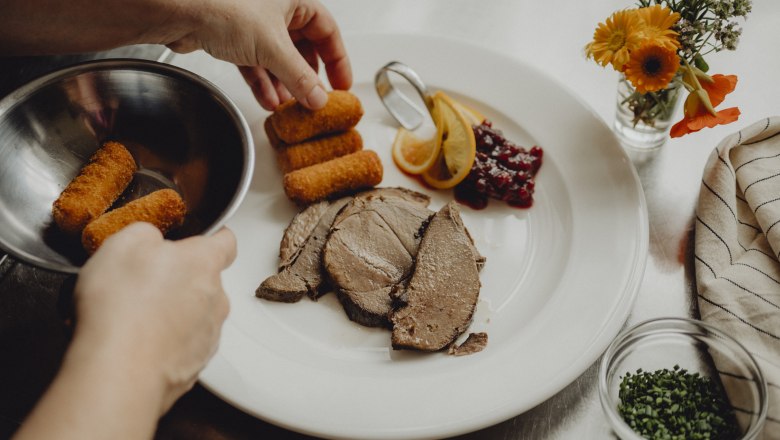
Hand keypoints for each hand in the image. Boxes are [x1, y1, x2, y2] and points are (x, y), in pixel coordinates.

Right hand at [73, 222, 235, 410]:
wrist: (119, 372)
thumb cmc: (123, 307)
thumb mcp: (123, 245)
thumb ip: (146, 234)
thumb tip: (150, 239)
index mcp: (204, 264)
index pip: (226, 242)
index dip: (214, 237)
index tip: (203, 237)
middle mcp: (216, 299)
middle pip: (206, 281)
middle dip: (181, 279)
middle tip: (145, 283)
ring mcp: (209, 334)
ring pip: (196, 315)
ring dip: (174, 312)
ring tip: (136, 318)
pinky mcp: (196, 364)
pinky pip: (185, 345)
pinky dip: (167, 342)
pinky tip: (138, 343)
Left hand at [167, 0, 351, 110]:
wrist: (178, 10)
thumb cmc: (223, 6)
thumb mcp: (273, 47)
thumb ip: (300, 77)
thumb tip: (319, 98)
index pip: (327, 31)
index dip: (337, 60)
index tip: (341, 84)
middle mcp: (275, 8)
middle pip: (302, 48)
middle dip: (306, 77)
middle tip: (314, 99)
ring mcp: (253, 24)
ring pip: (278, 59)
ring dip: (284, 85)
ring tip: (290, 107)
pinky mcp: (233, 38)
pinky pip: (256, 64)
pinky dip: (263, 83)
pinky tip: (268, 100)